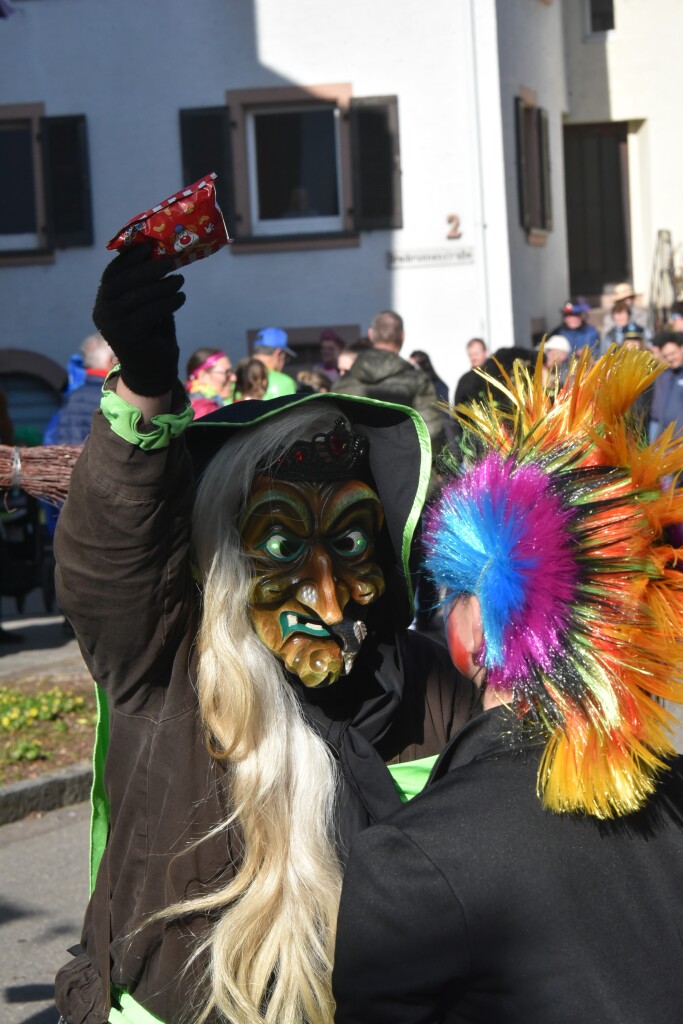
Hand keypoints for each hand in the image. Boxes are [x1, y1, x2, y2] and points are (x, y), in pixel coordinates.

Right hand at [92, 243, 185, 396]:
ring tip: (179, 281)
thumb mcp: (146, 305)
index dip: (129, 258)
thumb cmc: (150, 334)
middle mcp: (102, 312)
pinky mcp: (127, 335)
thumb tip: (159, 256)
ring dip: (163, 285)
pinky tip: (180, 297)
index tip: (147, 247)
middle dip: (149, 268)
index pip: (112, 274)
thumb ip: (146, 285)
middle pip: (123, 281)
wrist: (151, 371)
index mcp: (103, 302)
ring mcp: (112, 325)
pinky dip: (168, 302)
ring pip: (138, 296)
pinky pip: (150, 311)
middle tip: (171, 262)